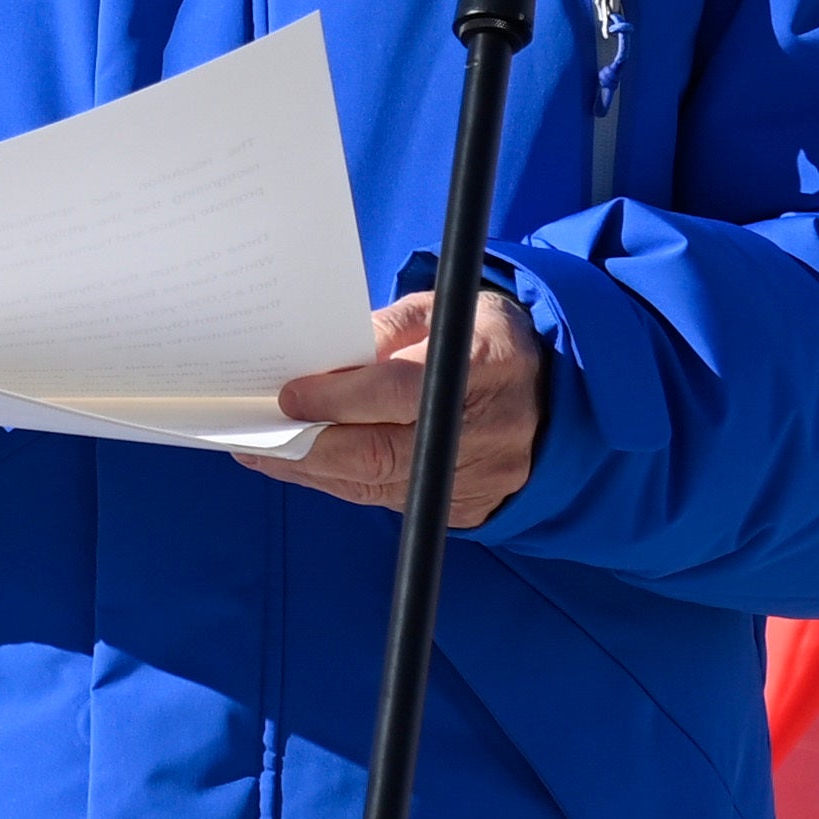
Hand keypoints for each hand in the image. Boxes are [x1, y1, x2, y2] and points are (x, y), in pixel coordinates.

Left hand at [247, 289, 543, 528]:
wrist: (561, 391)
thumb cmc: (486, 340)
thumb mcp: (444, 311)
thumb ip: (388, 330)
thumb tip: (325, 358)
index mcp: (486, 365)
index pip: (399, 391)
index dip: (339, 398)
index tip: (288, 395)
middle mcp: (488, 431)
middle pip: (383, 453)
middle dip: (311, 448)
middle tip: (256, 436)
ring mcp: (482, 477)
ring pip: (381, 486)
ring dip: (315, 472)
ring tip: (264, 453)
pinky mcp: (469, 507)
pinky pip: (392, 501)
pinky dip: (344, 484)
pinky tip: (308, 467)